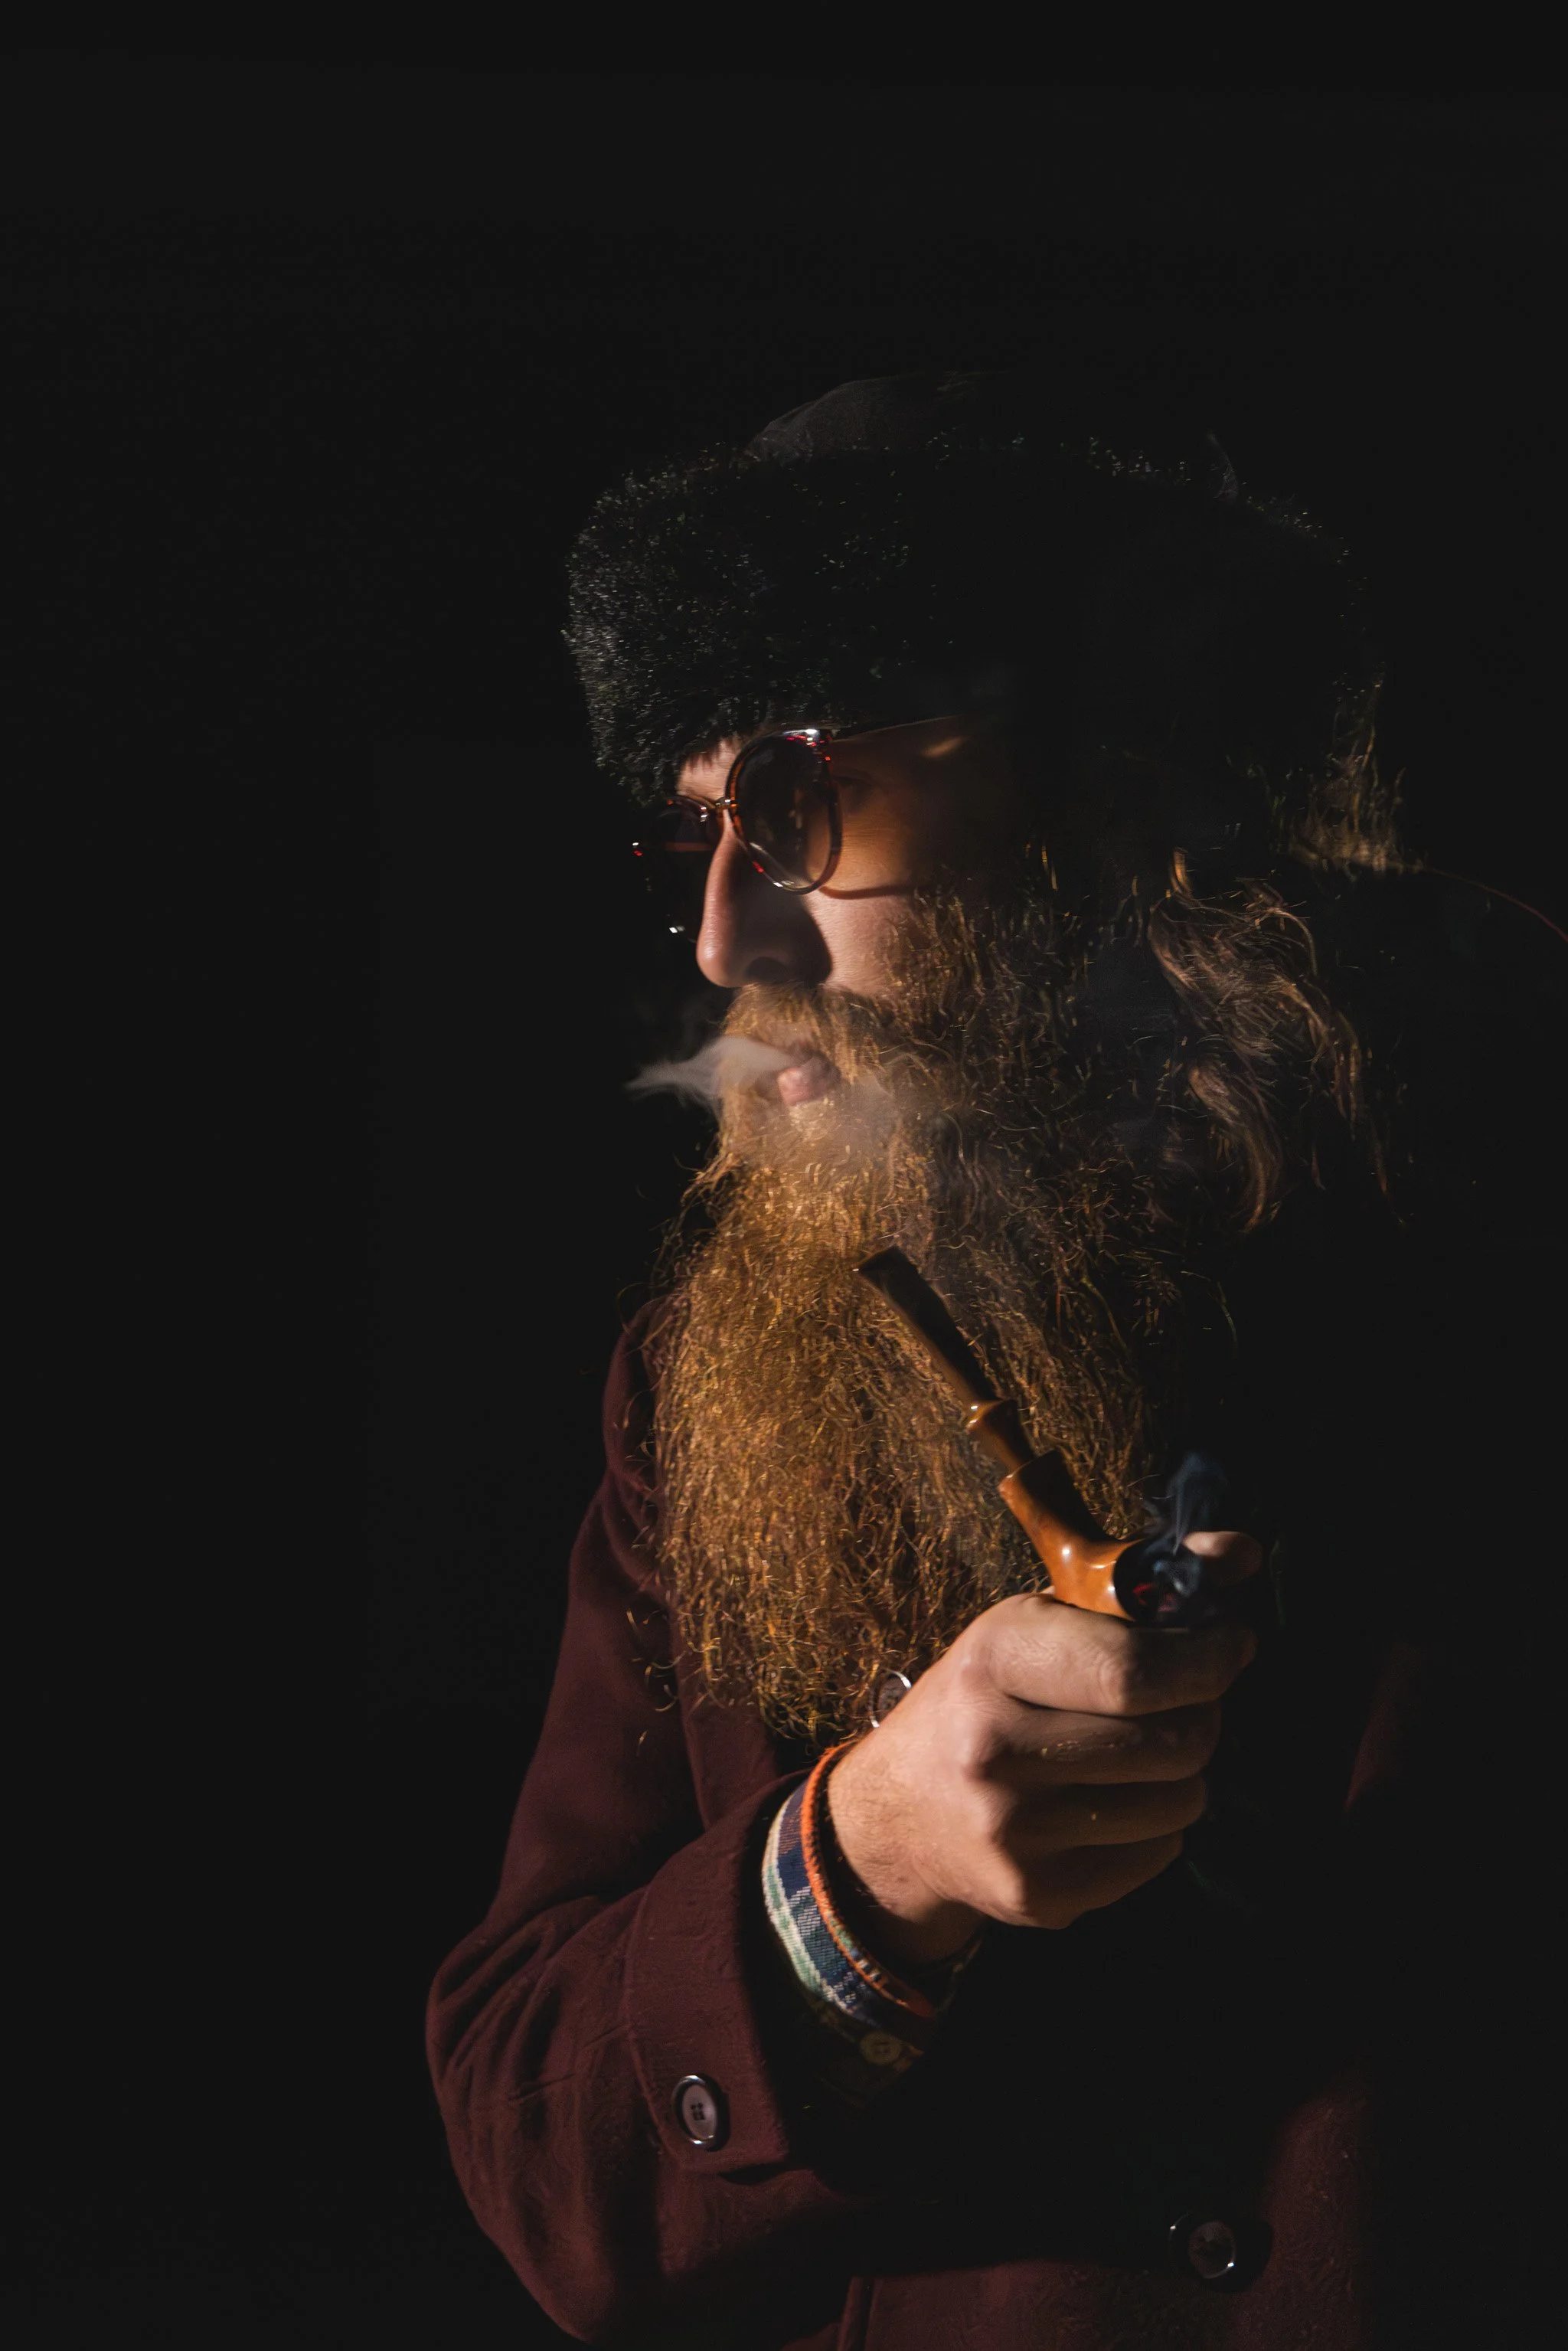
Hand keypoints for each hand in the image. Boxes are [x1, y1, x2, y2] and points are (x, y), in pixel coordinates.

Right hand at [826, 1530, 1260, 1966]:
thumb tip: (1246, 1552)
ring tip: (1143, 1754)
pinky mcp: (1037, 1896)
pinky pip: (1159, 1855)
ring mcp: (1014, 1831)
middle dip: (1204, 1716)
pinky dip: (1158, 1827)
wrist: (899, 1814)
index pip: (1134, 1671)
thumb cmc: (988, 1699)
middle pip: (1173, 1741)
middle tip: (1188, 1703)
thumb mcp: (1037, 1623)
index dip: (1207, 1659)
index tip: (1233, 1645)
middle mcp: (995, 1748)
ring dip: (1184, 1775)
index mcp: (995, 1659)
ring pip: (1179, 1803)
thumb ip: (1142, 1581)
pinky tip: (1114, 1804)